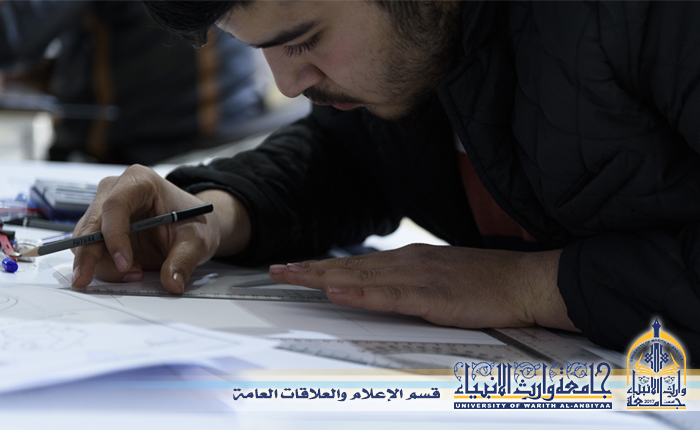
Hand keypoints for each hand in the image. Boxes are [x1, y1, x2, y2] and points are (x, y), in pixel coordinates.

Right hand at [71, 164, 250, 292]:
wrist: (191, 223)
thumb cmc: (191, 220)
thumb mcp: (195, 239)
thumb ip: (183, 260)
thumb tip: (172, 283)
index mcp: (139, 181)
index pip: (115, 206)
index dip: (114, 236)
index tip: (124, 263)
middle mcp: (115, 190)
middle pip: (92, 223)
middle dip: (88, 255)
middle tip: (85, 279)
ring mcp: (104, 208)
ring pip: (85, 239)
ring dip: (102, 263)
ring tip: (135, 275)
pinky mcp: (101, 228)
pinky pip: (90, 249)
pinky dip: (104, 266)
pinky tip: (128, 272)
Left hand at [269, 244, 577, 330]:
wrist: (522, 281)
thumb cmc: (485, 282)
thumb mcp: (440, 279)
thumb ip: (410, 282)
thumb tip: (383, 287)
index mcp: (408, 260)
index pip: (356, 263)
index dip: (323, 266)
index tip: (294, 268)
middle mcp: (406, 263)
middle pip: (349, 266)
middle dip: (310, 269)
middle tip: (277, 270)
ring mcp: (418, 277)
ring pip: (360, 276)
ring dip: (323, 276)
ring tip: (292, 276)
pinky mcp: (432, 295)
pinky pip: (389, 295)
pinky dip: (360, 293)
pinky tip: (338, 291)